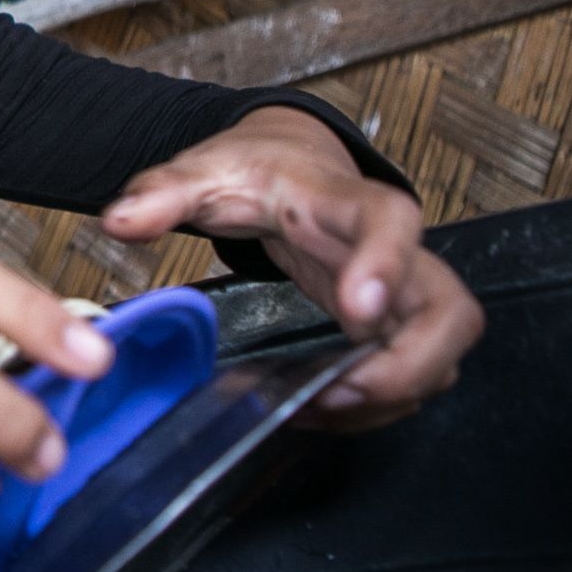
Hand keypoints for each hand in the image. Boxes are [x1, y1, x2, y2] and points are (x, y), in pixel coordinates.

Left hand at [100, 105, 483, 429]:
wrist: (285, 164)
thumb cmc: (255, 169)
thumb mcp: (202, 171)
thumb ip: (161, 193)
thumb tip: (121, 221)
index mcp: (342, 201)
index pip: (390, 220)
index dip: (388, 265)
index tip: (359, 310)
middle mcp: (388, 250)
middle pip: (451, 308)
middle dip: (414, 361)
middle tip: (347, 386)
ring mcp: (396, 291)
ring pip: (442, 351)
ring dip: (395, 392)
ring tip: (323, 405)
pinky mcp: (386, 322)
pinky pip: (409, 373)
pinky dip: (376, 403)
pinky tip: (319, 406)